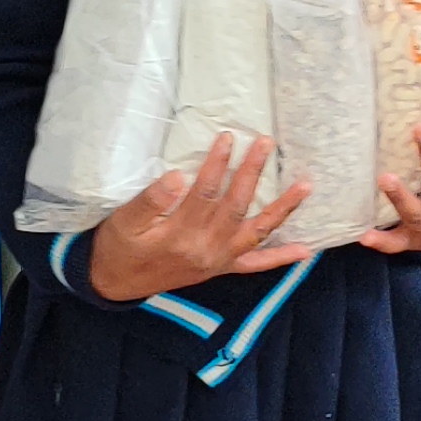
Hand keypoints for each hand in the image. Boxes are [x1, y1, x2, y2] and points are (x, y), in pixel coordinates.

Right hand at [86, 137, 315, 299]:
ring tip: (305, 186)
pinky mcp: (221, 268)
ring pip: (257, 231)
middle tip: (265, 143)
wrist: (115, 283)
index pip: (205, 192)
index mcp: (181, 235)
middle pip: (236, 205)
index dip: (217, 164)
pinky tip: (305, 250)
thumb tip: (177, 177)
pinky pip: (256, 264)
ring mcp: (218, 260)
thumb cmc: (119, 246)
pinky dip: (281, 258)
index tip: (227, 138)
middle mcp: (206, 249)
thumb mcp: (124, 221)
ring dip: (282, 209)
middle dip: (252, 172)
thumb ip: (151, 200)